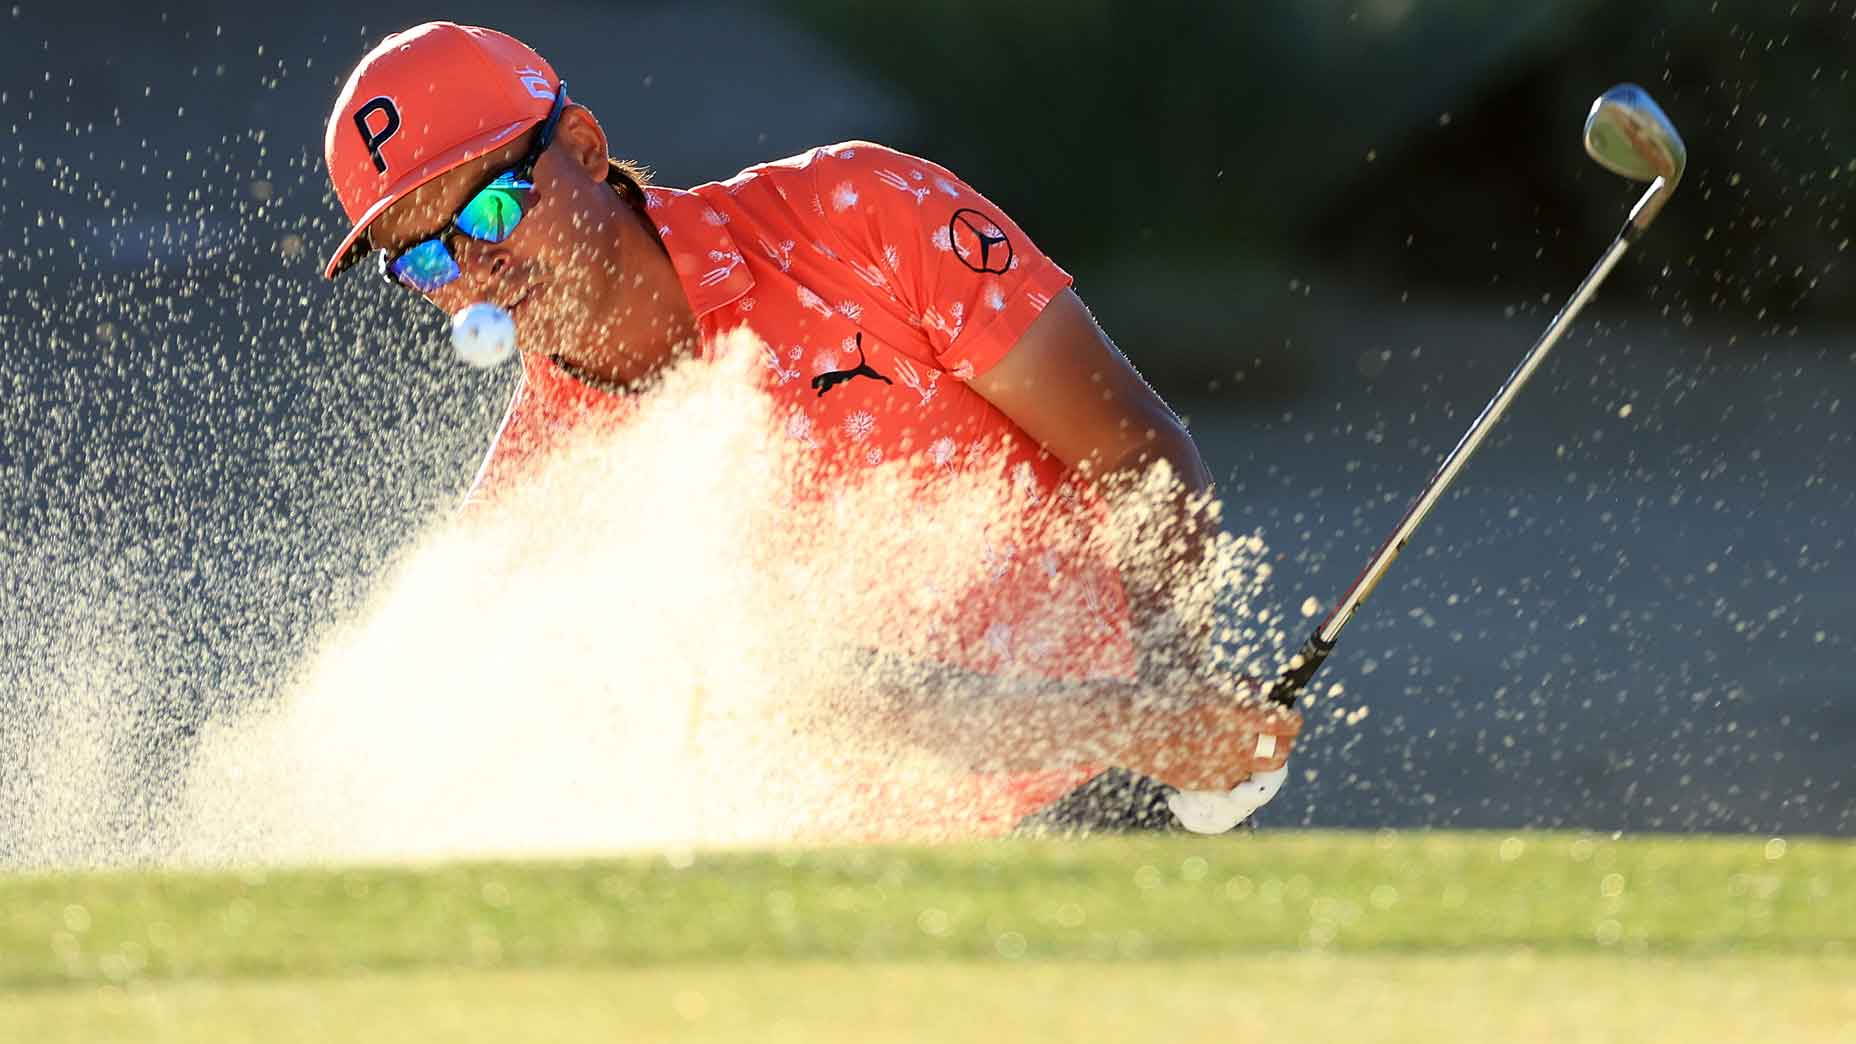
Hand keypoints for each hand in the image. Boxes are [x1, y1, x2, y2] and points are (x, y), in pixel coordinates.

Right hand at [1113, 681, 1301, 791]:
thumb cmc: (1170, 694)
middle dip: (1282, 743)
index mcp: (1236, 712)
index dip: (1291, 720)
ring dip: (1259, 758)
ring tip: (1250, 745)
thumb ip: (1242, 690)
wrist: (1131, 725)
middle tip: (1276, 736)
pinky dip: (1233, 769)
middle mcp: (1233, 743)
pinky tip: (1219, 753)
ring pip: (1259, 770)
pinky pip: (1234, 780)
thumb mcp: (1210, 682)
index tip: (1289, 718)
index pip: (1285, 723)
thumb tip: (1267, 698)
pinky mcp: (1207, 784)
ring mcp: (1221, 768)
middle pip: (1280, 753)